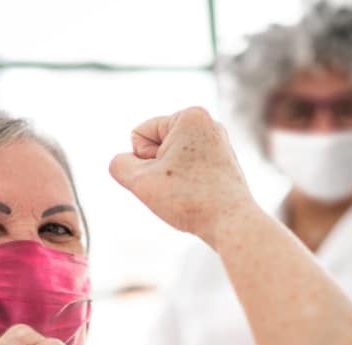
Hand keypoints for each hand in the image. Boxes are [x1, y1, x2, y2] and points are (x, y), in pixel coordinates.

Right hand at [109, 106, 257, 246]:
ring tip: (191, 192)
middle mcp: (208, 122)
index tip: (167, 175)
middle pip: (155, 146)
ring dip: (170, 179)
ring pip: (170, 161)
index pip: (139, 135)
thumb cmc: (188, 199)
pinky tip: (200, 196)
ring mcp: (218, 143)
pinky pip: (187, 170)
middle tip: (180, 186)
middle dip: (158, 169)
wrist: (232, 223)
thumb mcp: (140, 181)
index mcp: (190, 115)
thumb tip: (124, 161)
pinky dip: (186, 185)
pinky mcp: (223, 162)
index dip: (142, 161)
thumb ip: (119, 165)